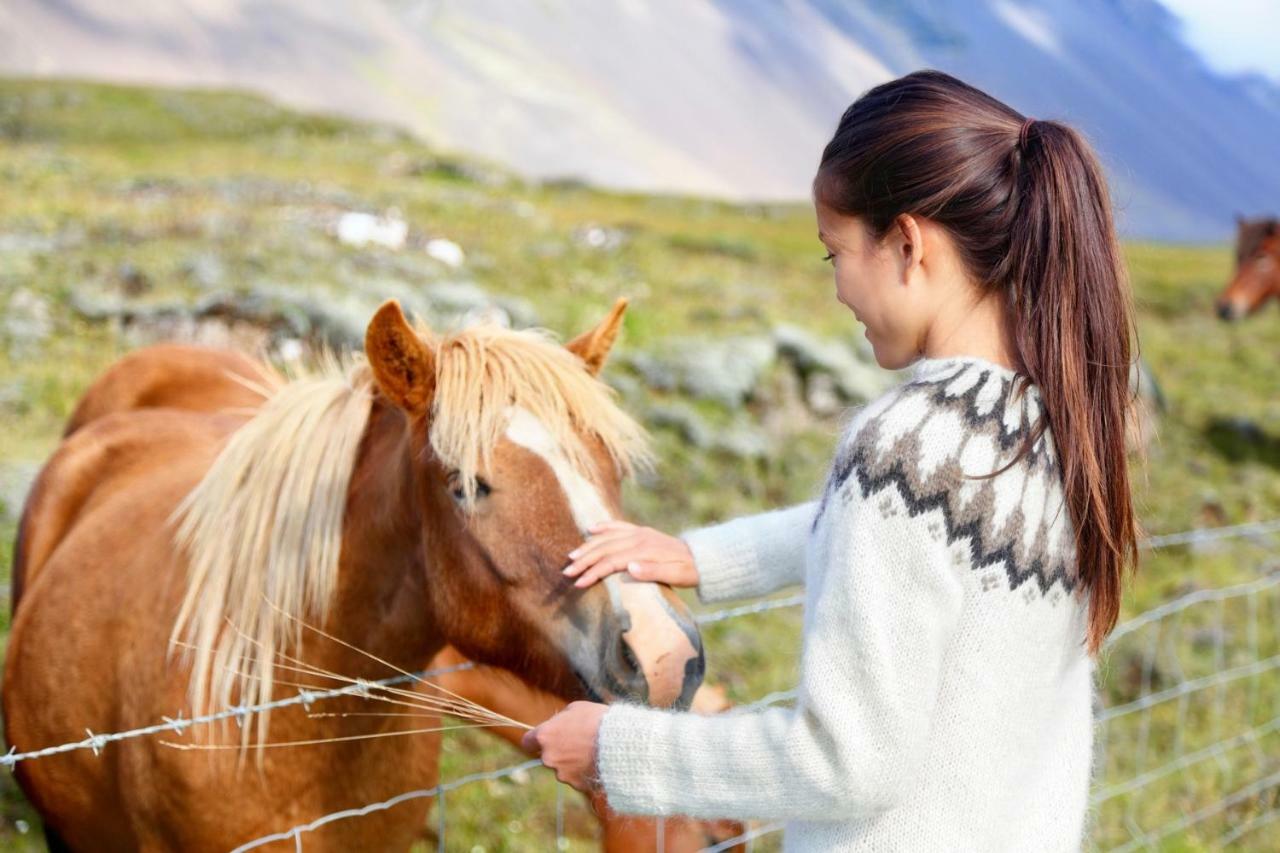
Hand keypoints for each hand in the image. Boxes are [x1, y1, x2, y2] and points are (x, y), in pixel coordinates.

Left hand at [521, 701, 607, 792]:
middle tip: (578, 742)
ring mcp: (562, 774)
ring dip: (572, 762)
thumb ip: (561, 720)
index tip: (543, 739)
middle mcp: (548, 757)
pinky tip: (597, 762)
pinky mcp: (576, 785)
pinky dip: (584, 772)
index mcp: (545, 736)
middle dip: (559, 751)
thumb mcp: (576, 709)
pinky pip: (577, 778)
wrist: (619, 744)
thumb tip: (558, 726)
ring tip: (592, 751)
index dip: (535, 740)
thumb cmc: (597, 720)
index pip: (527, 742)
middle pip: (547, 756)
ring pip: (562, 768)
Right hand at [562, 520, 698, 588]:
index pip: (611, 562)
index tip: (579, 583)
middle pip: (604, 549)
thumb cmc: (687, 571)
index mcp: (643, 550)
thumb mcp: (674, 576)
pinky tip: (592, 528)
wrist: (702, 558)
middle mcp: (638, 538)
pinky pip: (619, 526)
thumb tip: (629, 568)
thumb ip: (651, 572)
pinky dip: (604, 527)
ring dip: (588, 546)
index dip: (593, 572)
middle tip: (567, 572)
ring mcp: (639, 533)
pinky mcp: (642, 531)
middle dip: (584, 560)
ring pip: (607, 537)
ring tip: (572, 556)